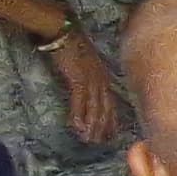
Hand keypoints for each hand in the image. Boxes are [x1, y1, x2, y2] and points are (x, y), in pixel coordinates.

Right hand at [50, 29, 120, 143]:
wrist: (64, 32)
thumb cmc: (73, 46)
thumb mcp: (86, 64)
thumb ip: (89, 77)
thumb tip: (86, 90)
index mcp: (105, 77)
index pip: (112, 103)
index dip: (112, 119)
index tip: (112, 134)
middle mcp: (102, 80)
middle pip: (106, 108)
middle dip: (103, 127)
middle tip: (99, 142)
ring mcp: (92, 80)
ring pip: (95, 107)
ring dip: (92, 125)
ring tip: (89, 139)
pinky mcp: (78, 79)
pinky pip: (79, 101)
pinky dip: (78, 114)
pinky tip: (76, 126)